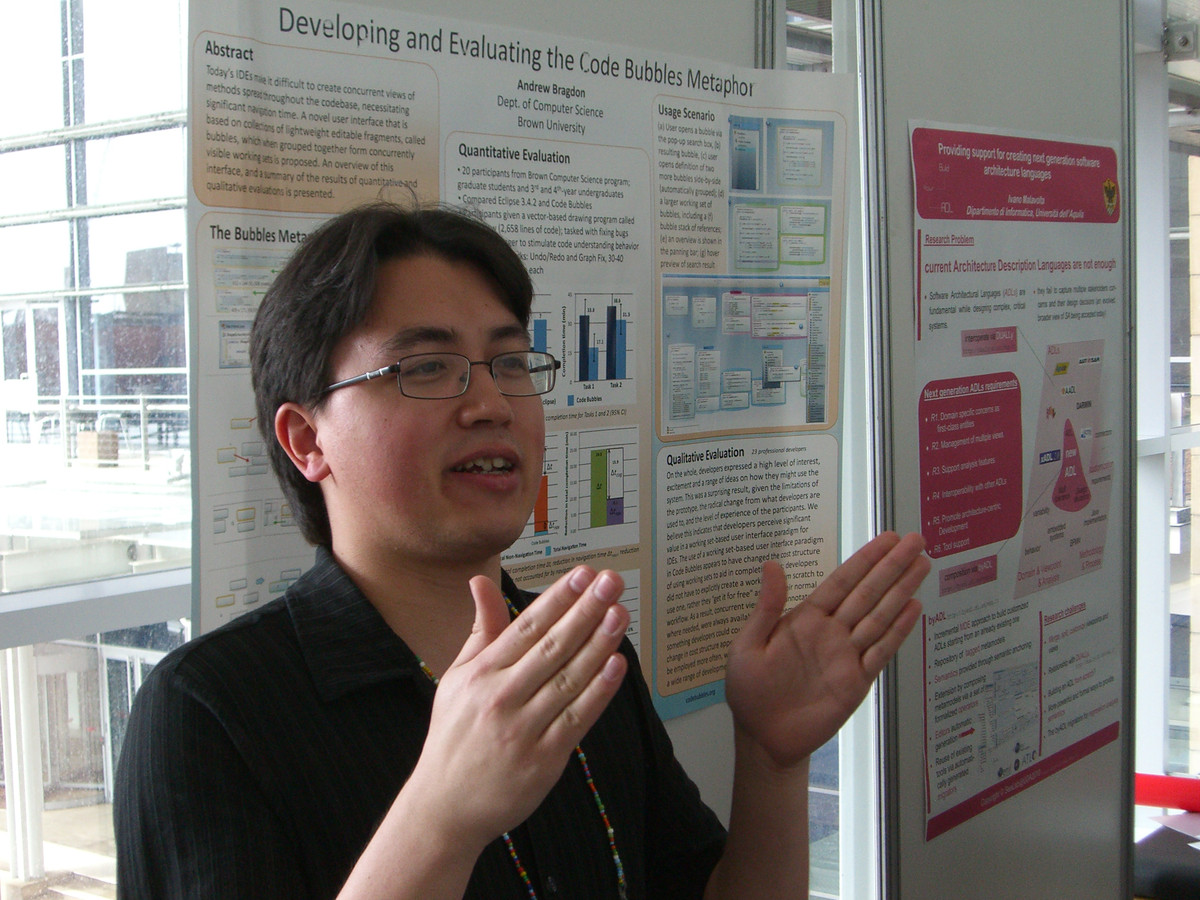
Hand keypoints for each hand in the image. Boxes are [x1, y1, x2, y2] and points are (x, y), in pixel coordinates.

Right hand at [405, 566, 629, 850]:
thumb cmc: (454, 736)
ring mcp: (524, 729)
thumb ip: (480, 630)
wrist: (445, 806)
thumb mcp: (458, 677)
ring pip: (569, 679)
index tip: (583, 574)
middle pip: (551, 647)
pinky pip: (577, 718)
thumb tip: (479, 582)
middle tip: (612, 582)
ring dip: (598, 644)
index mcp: (481, 674)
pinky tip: (617, 665)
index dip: (557, 598)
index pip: (525, 627)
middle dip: (585, 610)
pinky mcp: (544, 759)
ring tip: (620, 614)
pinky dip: (599, 691)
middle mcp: (501, 698)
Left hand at [724, 531, 928, 769]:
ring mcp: (847, 655)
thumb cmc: (750, 690)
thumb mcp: (748, 645)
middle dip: (891, 567)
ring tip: (923, 565)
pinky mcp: (857, 681)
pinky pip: (881, 652)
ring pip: (880, 617)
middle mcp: (831, 632)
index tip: (887, 539)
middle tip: (916, 540)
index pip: (842, 582)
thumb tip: (772, 564)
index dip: (865, 560)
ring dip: (901, 591)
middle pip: (868, 593)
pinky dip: (898, 631)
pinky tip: (914, 608)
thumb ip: (767, 607)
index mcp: (805, 619)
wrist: (763, 737)